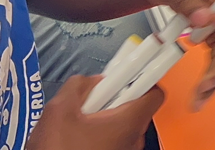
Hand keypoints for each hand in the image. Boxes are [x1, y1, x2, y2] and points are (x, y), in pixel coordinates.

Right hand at [28, 74, 162, 149]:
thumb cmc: (59, 149)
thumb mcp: (59, 109)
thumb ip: (79, 85)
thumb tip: (95, 80)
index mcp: (129, 122)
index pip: (155, 92)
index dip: (143, 78)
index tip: (126, 72)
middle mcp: (135, 140)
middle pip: (135, 107)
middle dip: (114, 98)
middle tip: (90, 99)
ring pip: (122, 125)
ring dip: (104, 118)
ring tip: (78, 122)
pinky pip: (114, 140)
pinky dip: (100, 134)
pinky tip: (77, 138)